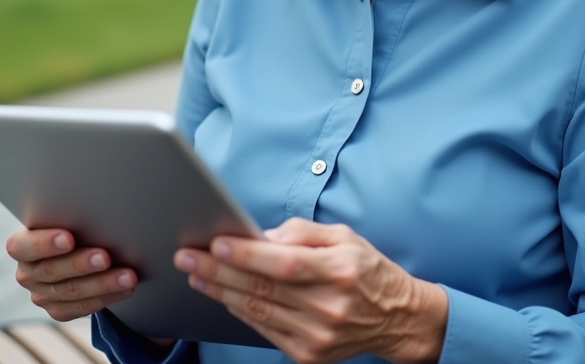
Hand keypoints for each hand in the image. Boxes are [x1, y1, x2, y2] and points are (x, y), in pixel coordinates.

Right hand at [6, 228, 137, 321]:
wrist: (77, 249)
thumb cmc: (72, 226)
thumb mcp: (65, 217)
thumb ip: (70, 217)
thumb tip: (97, 212)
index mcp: (20, 245)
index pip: (23, 246)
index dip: (44, 243)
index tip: (69, 238)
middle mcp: (27, 272)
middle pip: (51, 271)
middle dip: (81, 264)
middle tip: (105, 257)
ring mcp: (41, 294)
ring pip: (71, 292)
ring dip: (103, 283)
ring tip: (127, 276)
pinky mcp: (58, 310)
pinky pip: (82, 307)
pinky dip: (107, 297)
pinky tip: (125, 288)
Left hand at [174, 218, 446, 363]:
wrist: (397, 318)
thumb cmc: (366, 271)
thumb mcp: (344, 237)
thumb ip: (303, 232)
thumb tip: (262, 236)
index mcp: (340, 271)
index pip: (285, 263)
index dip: (247, 255)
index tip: (216, 244)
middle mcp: (330, 307)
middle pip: (264, 288)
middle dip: (219, 272)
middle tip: (188, 257)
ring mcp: (319, 336)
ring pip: (258, 312)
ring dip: (221, 293)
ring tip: (196, 275)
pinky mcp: (310, 355)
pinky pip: (265, 331)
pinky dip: (240, 312)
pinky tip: (222, 296)